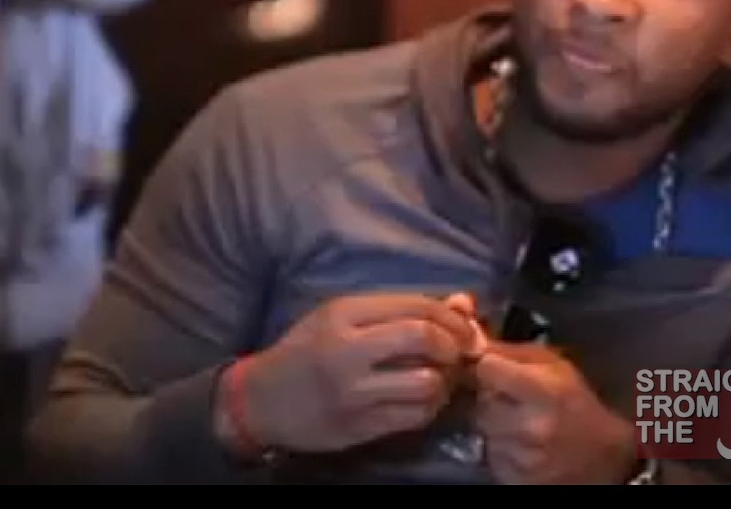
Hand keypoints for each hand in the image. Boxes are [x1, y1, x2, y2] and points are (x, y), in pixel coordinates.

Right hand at [217, 291, 486, 457]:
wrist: (263, 399)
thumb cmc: (304, 349)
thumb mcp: (341, 317)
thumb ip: (398, 311)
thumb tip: (463, 304)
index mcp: (343, 313)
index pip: (413, 306)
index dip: (452, 317)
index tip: (467, 328)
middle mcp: (348, 349)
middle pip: (422, 337)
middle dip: (455, 344)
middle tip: (462, 352)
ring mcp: (354, 391)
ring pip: (425, 382)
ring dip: (446, 380)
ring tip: (443, 377)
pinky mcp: (359, 427)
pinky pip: (414, 416)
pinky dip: (430, 407)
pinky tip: (425, 399)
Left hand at [474, 341, 636, 483]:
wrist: (606, 457)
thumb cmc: (577, 402)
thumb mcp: (555, 365)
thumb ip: (513, 351)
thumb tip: (477, 343)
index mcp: (542, 392)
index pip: (486, 368)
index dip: (490, 367)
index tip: (497, 370)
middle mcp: (531, 427)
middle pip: (482, 401)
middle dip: (492, 398)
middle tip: (511, 400)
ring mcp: (523, 457)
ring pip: (484, 429)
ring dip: (495, 424)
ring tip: (518, 422)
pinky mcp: (516, 479)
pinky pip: (492, 454)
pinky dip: (501, 448)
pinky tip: (521, 444)